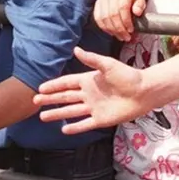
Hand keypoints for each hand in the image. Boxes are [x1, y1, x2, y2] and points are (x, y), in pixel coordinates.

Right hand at [34, 47, 148, 133]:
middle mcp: (88, 94)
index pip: (66, 83)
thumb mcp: (108, 65)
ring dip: (57, 114)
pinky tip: (64, 129)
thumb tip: (75, 49)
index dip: (54, 85)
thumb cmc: (127, 76)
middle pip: (65, 97)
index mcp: (88, 80)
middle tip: (35, 101)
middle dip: (50, 99)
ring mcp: (93, 107)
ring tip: (43, 117)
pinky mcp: (101, 119)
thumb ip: (91, 59)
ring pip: (71, 111)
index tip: (40, 87)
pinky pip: (84, 124)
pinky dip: (74, 127)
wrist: (144, 92)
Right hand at [94, 0, 145, 41]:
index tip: (131, 30)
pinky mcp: (97, 4)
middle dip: (120, 29)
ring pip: (104, 18)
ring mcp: (103, 0)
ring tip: (120, 37)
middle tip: (126, 37)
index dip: (126, 21)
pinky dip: (104, 27)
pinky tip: (111, 32)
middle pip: (112, 14)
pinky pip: (98, 18)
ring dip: (112, 30)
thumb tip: (137, 12)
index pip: (122, 7)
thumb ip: (140, 5)